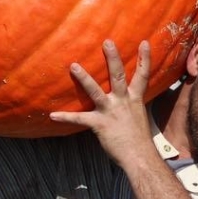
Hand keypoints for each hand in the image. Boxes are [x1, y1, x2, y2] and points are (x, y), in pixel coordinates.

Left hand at [50, 40, 154, 169]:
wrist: (140, 157)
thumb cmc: (139, 141)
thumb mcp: (139, 118)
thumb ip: (130, 108)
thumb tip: (125, 105)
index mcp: (135, 99)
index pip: (142, 75)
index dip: (145, 58)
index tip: (144, 42)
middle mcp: (123, 101)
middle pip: (118, 75)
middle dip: (113, 57)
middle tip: (107, 41)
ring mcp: (111, 111)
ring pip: (96, 90)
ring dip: (84, 78)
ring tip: (73, 65)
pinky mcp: (100, 124)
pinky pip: (80, 119)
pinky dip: (66, 117)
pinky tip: (52, 115)